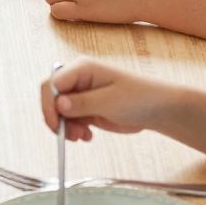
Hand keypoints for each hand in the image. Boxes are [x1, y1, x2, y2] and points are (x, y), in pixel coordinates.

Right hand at [40, 58, 163, 142]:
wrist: (156, 109)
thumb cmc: (138, 97)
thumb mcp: (109, 101)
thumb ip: (82, 103)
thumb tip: (58, 105)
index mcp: (82, 68)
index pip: (52, 84)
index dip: (49, 105)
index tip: (57, 125)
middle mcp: (77, 78)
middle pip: (52, 97)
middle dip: (57, 118)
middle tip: (70, 135)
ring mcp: (80, 93)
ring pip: (58, 111)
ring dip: (66, 127)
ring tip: (82, 136)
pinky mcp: (85, 107)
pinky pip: (69, 119)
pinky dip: (73, 129)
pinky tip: (87, 135)